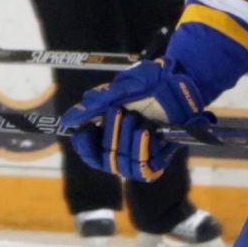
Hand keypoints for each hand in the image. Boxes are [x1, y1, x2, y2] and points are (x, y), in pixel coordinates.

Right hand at [57, 59, 208, 181]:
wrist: (181, 80)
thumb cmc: (149, 81)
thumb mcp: (117, 90)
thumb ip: (91, 107)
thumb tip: (66, 121)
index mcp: (112, 131)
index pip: (91, 154)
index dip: (85, 148)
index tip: (84, 133)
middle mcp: (126, 145)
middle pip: (106, 159)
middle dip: (109, 135)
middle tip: (118, 112)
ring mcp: (143, 152)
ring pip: (123, 165)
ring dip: (125, 141)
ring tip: (135, 119)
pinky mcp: (161, 156)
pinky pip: (145, 166)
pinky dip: (143, 149)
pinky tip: (146, 133)